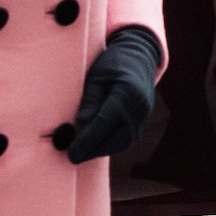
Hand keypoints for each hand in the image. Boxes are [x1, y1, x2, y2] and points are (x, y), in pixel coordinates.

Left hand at [68, 25, 160, 163]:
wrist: (139, 58)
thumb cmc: (112, 64)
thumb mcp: (96, 76)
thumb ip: (90, 100)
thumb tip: (81, 122)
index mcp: (127, 93)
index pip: (104, 123)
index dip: (87, 141)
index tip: (71, 152)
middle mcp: (139, 108)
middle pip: (115, 138)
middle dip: (92, 151)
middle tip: (72, 157)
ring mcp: (144, 117)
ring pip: (122, 143)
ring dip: (101, 150)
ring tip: (81, 153)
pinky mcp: (142, 122)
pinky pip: (126, 140)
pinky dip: (110, 146)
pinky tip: (95, 147)